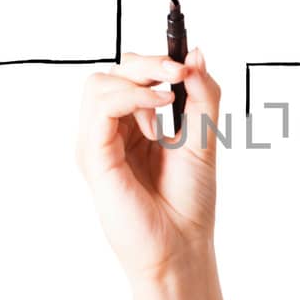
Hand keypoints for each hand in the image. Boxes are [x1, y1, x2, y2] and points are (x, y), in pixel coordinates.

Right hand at [74, 47, 222, 281]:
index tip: (187, 63)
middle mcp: (111, 133)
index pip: (131, 76)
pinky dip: (130, 98)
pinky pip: (100, 108)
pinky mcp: (94, 157)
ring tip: (168, 101)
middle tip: (178, 73)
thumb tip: (194, 53)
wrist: (183, 246)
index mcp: (134, 126)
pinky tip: (159, 111)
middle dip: (148, 64)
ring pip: (98, 84)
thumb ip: (202, 95)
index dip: (156, 61)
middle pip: (112, 73)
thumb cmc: (189, 202)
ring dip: (138, 80)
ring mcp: (99, 144)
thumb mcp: (204, 136)